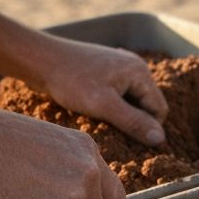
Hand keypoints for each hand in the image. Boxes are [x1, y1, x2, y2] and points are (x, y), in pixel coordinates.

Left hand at [25, 35, 167, 146]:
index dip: (147, 127)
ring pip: (131, 101)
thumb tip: (160, 139)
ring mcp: (119, 68)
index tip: (125, 138)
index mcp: (139, 72)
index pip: (159, 109)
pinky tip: (93, 109)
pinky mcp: (105, 72)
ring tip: (99, 118)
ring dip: (120, 115)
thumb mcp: (104, 105)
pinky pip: (118, 95)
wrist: (38, 59)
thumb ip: (134, 122)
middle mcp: (134, 67)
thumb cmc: (70, 81)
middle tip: (110, 129)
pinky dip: (111, 106)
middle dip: (133, 120)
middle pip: (147, 105)